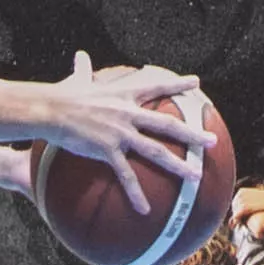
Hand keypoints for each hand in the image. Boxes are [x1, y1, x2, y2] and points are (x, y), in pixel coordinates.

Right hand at [41, 60, 214, 191]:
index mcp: (124, 95)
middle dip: (192, 134)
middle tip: (212, 141)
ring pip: (156, 152)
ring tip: (196, 177)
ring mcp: (121, 133)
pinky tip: (145, 210)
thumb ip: (84, 69)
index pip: (157, 86)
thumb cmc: (62, 94)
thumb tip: (80, 54)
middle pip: (168, 124)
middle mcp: (128, 113)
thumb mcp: (78, 79)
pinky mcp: (108, 150)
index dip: (178, 83)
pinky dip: (136, 193)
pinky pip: (126, 175)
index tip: (196, 82)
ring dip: (178, 166)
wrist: (51, 110)